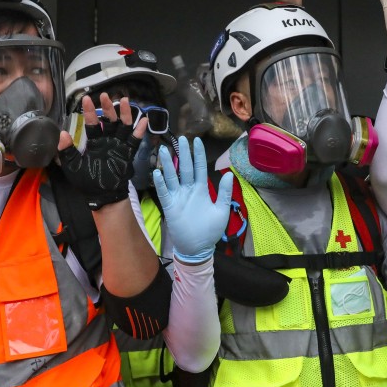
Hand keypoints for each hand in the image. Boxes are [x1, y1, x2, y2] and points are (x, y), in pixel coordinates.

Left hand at [57, 93, 146, 209]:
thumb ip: (66, 150)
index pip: (91, 123)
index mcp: (94, 142)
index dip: (89, 112)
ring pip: (123, 126)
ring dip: (124, 113)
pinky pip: (135, 140)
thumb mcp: (72, 166)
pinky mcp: (128, 153)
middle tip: (105, 96)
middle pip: (108, 120)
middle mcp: (107, 141)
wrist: (102, 196)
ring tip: (125, 100)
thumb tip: (63, 133)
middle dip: (107, 108)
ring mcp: (118, 146)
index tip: (86, 99)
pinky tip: (144, 120)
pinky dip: (139, 131)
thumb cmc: (86, 181)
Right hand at [153, 136, 231, 263]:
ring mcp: (178, 197)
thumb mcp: (222, 210)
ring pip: (173, 177)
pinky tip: (157, 173)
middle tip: (181, 138)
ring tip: (165, 150)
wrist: (198, 248)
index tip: (197, 140)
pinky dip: (161, 183)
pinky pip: (164, 193)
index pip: (200, 168)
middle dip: (184, 154)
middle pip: (185, 168)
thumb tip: (229, 173)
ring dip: (169, 164)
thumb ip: (224, 192)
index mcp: (202, 190)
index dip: (199, 155)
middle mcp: (189, 190)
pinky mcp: (170, 207)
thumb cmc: (210, 230)